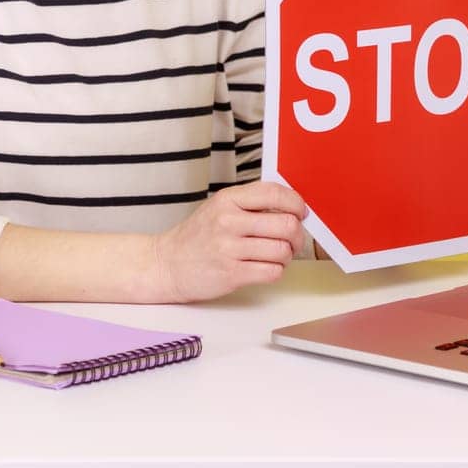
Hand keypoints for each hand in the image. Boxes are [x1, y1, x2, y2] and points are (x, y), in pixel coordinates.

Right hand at [150, 180, 307, 302]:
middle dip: (297, 235)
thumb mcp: (219, 207)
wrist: (167, 264)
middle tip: (293, 239)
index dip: (296, 203)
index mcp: (228, 199)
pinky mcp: (231, 274)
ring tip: (276, 255)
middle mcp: (229, 221)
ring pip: (282, 250)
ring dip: (286, 256)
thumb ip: (251, 203)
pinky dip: (276, 271)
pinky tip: (265, 267)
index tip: (301, 212)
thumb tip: (291, 206)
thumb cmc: (197, 237)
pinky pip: (272, 272)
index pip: (274, 193)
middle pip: (286, 224)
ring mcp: (229, 249)